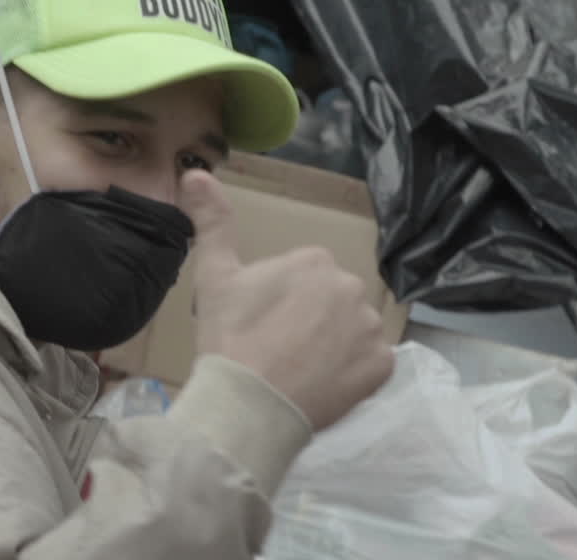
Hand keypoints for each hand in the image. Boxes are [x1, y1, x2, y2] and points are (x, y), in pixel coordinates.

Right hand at [179, 169, 394, 430]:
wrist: (247, 405)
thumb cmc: (229, 337)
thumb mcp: (214, 275)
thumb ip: (212, 220)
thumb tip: (194, 171)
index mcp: (314, 261)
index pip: (303, 278)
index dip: (280, 303)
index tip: (260, 324)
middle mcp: (351, 287)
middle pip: (331, 303)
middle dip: (311, 321)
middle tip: (277, 349)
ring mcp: (371, 329)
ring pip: (353, 332)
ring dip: (334, 347)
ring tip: (299, 371)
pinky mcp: (382, 366)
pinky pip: (371, 365)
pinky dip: (354, 375)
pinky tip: (323, 385)